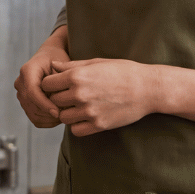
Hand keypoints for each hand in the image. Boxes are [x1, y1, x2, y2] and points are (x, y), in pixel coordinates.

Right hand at [14, 29, 70, 127]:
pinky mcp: (25, 103)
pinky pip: (34, 118)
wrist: (50, 57)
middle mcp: (20, 82)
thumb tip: (58, 102)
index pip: (32, 92)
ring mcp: (21, 93)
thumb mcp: (61, 65)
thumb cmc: (58, 59)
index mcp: (27, 70)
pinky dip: (47, 121)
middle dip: (49, 113)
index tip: (58, 113)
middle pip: (31, 105)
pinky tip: (58, 117)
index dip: (44, 105)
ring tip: (64, 115)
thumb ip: (59, 82)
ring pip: (33, 114)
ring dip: (49, 119)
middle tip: (66, 115)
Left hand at [41, 58, 160, 136]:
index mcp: (77, 76)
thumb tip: (53, 66)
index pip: (47, 84)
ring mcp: (89, 111)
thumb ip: (72, 66)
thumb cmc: (122, 71)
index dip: (51, 84)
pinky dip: (77, 125)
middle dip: (59, 98)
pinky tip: (85, 117)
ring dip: (68, 113)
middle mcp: (80, 94)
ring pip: (63, 117)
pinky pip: (76, 130)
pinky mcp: (99, 125)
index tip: (59, 85)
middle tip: (69, 96)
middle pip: (54, 101)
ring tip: (78, 107)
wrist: (147, 88)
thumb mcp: (96, 62)